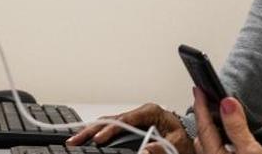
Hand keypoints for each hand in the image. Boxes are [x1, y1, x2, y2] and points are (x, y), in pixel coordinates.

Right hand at [67, 103, 193, 153]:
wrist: (187, 146)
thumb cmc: (183, 143)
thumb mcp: (178, 145)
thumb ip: (162, 147)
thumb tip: (145, 149)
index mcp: (155, 112)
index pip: (131, 118)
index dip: (113, 128)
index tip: (100, 138)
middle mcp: (143, 113)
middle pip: (114, 119)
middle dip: (94, 129)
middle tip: (79, 139)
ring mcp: (135, 120)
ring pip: (109, 122)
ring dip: (91, 131)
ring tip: (75, 139)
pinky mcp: (131, 128)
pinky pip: (110, 128)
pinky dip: (96, 133)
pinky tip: (84, 137)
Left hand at [192, 89, 261, 153]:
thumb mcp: (251, 151)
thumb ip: (237, 128)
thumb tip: (228, 104)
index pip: (203, 127)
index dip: (200, 106)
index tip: (198, 89)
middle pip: (202, 136)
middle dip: (202, 117)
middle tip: (204, 98)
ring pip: (208, 144)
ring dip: (210, 128)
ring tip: (215, 113)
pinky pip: (216, 149)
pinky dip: (218, 137)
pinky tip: (228, 135)